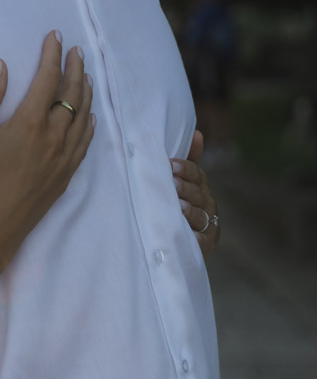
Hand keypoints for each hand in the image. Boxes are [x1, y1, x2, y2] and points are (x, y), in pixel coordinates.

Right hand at [0, 31, 94, 270]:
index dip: (53, 55)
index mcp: (30, 122)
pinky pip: (86, 141)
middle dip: (75, 68)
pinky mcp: (66, 174)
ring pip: (84, 116)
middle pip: (72, 94)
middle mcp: (54, 136)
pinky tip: (90, 117)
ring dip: (86, 92)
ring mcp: (64, 157)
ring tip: (86, 76)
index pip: (48, 78)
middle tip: (77, 51)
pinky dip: (90, 122)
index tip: (56, 37)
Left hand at [171, 130, 219, 255]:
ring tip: (179, 207)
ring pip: (199, 216)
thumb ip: (187, 160)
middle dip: (185, 188)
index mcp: (200, 186)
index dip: (185, 169)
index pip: (196, 174)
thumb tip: (197, 133)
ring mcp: (208, 224)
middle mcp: (207, 203)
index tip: (170, 165)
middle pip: (197, 194)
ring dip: (190, 211)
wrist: (182, 240)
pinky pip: (202, 241)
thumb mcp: (181, 181)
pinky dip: (196, 239)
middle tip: (172, 184)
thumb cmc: (179, 203)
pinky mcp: (207, 244)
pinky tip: (189, 235)